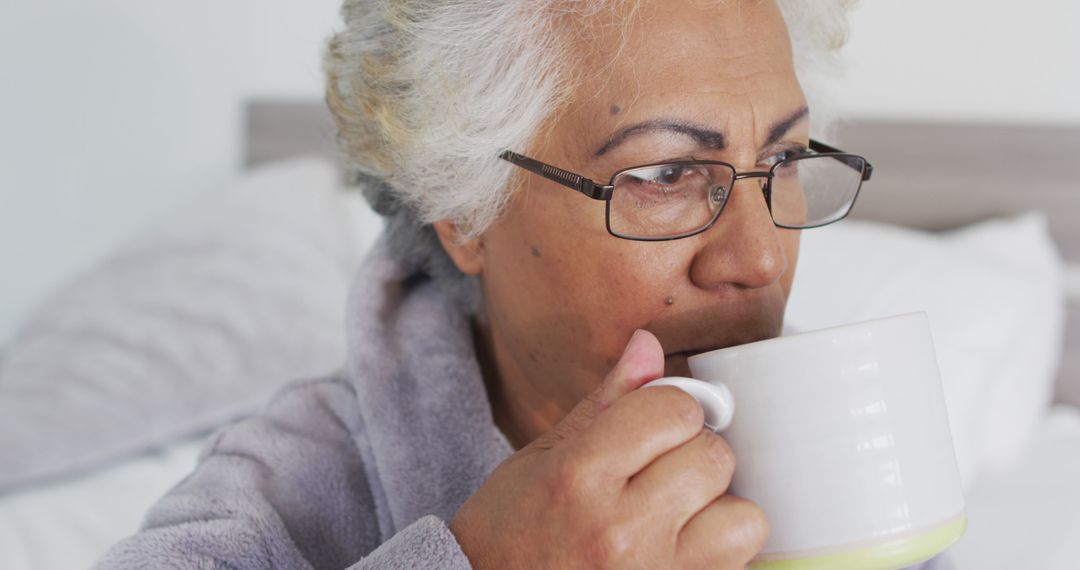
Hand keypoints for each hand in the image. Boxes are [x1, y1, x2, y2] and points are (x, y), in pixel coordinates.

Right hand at [449, 330, 768, 568]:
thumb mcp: (540, 457)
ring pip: (743, 517)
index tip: (651, 427)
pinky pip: (739, 563)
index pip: (674, 409)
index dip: (667, 410)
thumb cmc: (508, 535)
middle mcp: (620, 529)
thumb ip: (605, 402)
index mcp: (578, 475)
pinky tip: (679, 548)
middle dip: (692, 456)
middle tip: (658, 475)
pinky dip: (720, 551)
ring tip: (676, 517)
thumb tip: (648, 345)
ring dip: (718, 511)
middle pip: (713, 456)